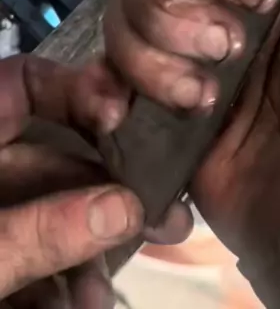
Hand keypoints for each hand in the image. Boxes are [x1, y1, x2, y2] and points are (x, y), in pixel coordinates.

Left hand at [0, 56, 143, 305]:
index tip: (122, 118)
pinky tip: (83, 304)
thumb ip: (41, 230)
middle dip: (106, 193)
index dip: (75, 89)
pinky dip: (58, 280)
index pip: (23, 83)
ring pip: (50, 214)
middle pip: (52, 159)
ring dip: (88, 249)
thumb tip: (127, 207)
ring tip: (107, 293)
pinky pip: (32, 257)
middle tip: (164, 216)